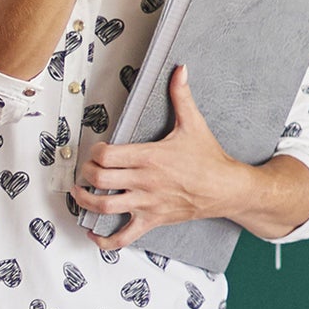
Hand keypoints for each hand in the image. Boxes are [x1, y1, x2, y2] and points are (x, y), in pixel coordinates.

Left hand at [70, 66, 235, 249]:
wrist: (229, 189)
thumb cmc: (209, 159)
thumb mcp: (193, 124)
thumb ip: (180, 96)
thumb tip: (180, 69)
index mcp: (150, 157)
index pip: (107, 155)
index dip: (94, 152)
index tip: (95, 150)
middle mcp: (145, 181)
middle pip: (100, 180)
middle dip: (86, 174)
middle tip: (85, 170)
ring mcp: (147, 203)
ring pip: (105, 207)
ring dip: (85, 202)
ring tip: (79, 193)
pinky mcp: (152, 220)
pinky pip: (124, 236)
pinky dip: (106, 240)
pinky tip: (94, 234)